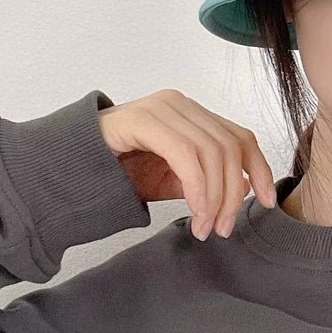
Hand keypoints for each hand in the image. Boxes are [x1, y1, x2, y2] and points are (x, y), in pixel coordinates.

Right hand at [97, 88, 277, 240]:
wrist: (64, 169)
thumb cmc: (116, 173)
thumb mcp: (170, 179)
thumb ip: (204, 179)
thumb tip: (245, 187)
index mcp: (192, 114)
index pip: (240, 137)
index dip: (260, 169)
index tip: (268, 202)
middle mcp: (180, 104)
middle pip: (230, 146)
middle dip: (233, 193)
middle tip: (223, 228)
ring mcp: (162, 108)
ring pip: (212, 152)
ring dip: (215, 197)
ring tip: (205, 228)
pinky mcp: (143, 120)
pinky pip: (185, 155)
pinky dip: (197, 188)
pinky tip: (195, 213)